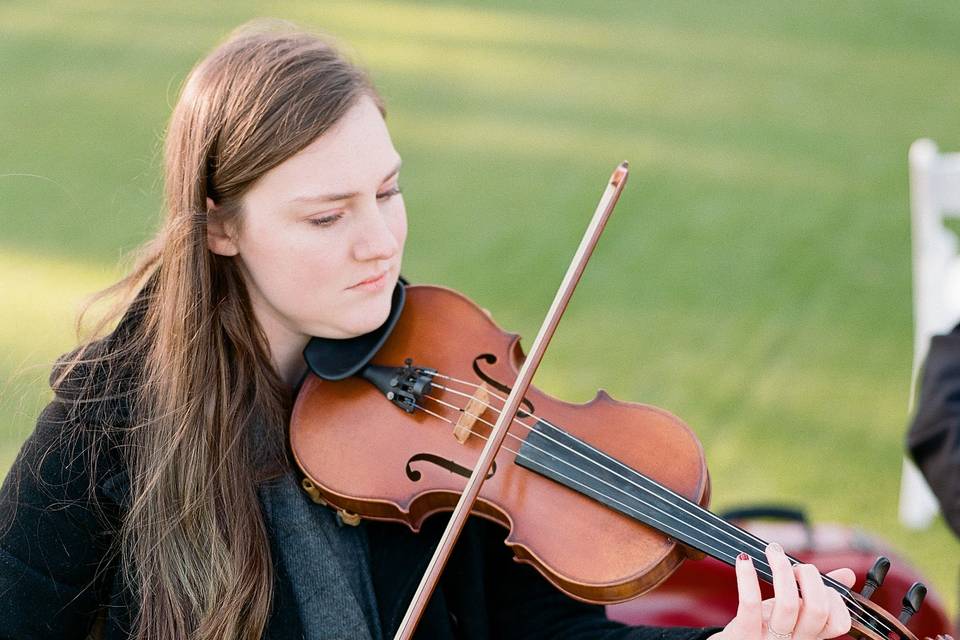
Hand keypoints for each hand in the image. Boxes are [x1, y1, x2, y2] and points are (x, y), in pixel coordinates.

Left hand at [709, 542, 854, 639]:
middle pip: (817, 610)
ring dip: (782, 569)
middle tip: (795, 565)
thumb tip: (848, 575)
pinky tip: (744, 560)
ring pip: (788, 604)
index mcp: (810, 636)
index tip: (819, 582)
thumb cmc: (765, 627)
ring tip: (773, 552)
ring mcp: (770, 639)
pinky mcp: (744, 633)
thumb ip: (819, 596)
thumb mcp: (794, 614)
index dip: (834, 597)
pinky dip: (747, 578)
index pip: (839, 622)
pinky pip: (751, 604)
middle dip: (810, 577)